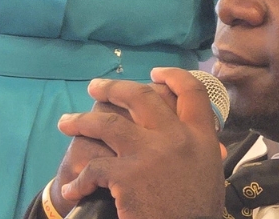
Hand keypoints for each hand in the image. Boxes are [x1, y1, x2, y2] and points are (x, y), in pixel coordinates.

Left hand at [55, 69, 224, 218]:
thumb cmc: (198, 212)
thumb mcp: (211, 174)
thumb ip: (204, 152)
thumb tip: (212, 143)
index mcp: (201, 137)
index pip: (192, 93)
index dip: (173, 77)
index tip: (156, 72)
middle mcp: (176, 138)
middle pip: (142, 98)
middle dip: (114, 88)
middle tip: (96, 87)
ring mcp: (149, 154)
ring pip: (108, 123)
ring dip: (82, 121)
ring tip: (67, 123)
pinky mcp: (126, 175)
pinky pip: (94, 168)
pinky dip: (80, 180)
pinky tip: (73, 189)